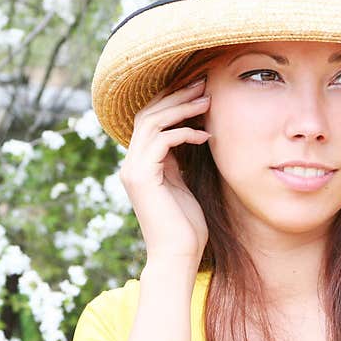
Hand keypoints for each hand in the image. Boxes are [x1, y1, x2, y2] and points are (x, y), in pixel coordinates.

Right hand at [118, 77, 210, 268]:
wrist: (178, 256)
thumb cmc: (186, 226)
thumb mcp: (184, 184)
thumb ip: (181, 160)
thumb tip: (192, 134)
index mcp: (141, 164)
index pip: (151, 119)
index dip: (172, 101)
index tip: (199, 89)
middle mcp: (132, 164)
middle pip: (149, 114)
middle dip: (177, 96)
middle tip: (203, 84)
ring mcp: (133, 170)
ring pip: (152, 122)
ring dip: (181, 108)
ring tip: (208, 101)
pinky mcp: (142, 178)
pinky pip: (162, 141)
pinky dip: (184, 133)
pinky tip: (205, 136)